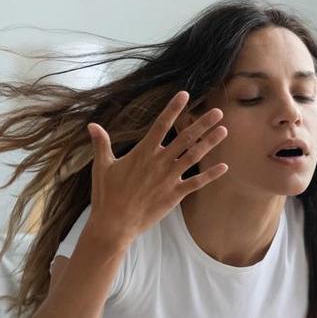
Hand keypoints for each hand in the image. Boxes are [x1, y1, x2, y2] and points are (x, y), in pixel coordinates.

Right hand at [85, 91, 227, 245]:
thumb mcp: (102, 166)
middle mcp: (159, 162)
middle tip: (218, 112)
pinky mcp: (175, 195)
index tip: (185, 94)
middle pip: (185, 138)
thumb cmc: (107, 194)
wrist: (115, 223)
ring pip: (194, 156)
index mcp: (143, 152)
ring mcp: (169, 178)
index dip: (173, 109)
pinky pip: (196, 183)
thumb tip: (92, 125)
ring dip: (210, 143)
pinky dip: (211, 175)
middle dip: (202, 124)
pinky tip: (224, 167)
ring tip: (224, 131)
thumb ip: (101, 143)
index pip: (161, 124)